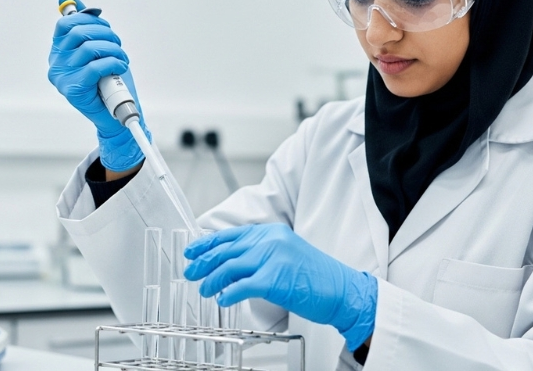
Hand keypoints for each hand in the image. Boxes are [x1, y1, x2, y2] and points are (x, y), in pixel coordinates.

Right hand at [48, 0, 149, 170]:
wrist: (116, 114)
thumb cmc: (108, 80)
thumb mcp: (97, 47)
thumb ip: (83, 22)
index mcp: (58, 51)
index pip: (65, 24)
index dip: (88, 19)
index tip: (105, 27)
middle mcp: (55, 64)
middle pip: (78, 33)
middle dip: (106, 34)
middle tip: (118, 44)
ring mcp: (62, 78)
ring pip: (90, 48)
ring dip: (114, 50)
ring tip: (122, 59)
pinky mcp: (73, 91)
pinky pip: (95, 66)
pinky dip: (113, 63)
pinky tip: (120, 67)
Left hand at [184, 223, 376, 349]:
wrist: (342, 290)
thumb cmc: (315, 278)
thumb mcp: (286, 254)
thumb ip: (261, 252)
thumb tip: (230, 262)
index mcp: (272, 232)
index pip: (231, 235)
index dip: (207, 243)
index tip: (193, 251)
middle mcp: (271, 240)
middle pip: (226, 249)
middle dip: (204, 262)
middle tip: (190, 272)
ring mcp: (273, 257)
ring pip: (230, 266)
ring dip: (212, 280)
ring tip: (204, 289)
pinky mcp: (275, 278)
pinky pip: (241, 285)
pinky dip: (228, 293)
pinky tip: (222, 300)